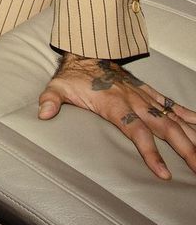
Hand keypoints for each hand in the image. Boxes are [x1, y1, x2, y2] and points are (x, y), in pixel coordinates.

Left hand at [38, 54, 195, 179]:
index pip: (136, 130)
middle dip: (185, 149)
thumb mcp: (57, 86)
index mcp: (115, 104)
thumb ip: (51, 100)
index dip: (150, 151)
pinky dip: (190, 116)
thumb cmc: (74, 75)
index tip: (163, 173)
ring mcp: (145, 97)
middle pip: (164, 127)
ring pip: (174, 118)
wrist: (87, 51)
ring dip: (192, 136)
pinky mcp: (149, 93)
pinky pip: (173, 105)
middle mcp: (135, 101)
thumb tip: (43, 113)